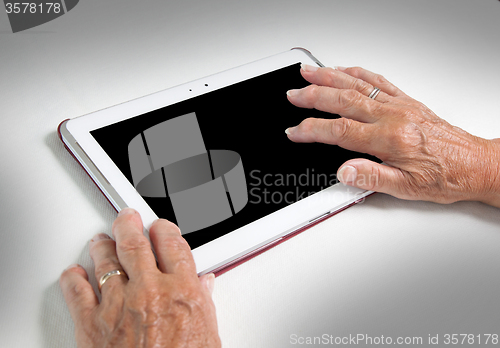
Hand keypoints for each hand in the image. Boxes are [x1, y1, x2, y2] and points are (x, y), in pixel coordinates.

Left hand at [60, 208, 220, 347]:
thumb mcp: (208, 336)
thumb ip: (205, 303)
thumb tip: (205, 285)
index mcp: (181, 291)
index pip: (171, 242)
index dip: (164, 229)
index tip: (160, 228)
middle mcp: (149, 292)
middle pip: (135, 242)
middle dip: (129, 223)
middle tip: (126, 218)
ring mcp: (118, 305)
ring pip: (104, 259)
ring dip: (102, 245)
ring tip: (101, 242)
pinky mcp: (91, 324)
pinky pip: (76, 290)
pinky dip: (73, 277)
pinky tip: (76, 273)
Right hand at [286, 64, 499, 206]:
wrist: (473, 164)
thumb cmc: (443, 177)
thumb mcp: (406, 188)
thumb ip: (371, 178)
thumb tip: (344, 172)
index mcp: (390, 139)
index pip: (340, 131)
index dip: (312, 130)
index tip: (295, 132)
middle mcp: (393, 116)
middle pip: (343, 100)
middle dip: (313, 95)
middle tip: (293, 94)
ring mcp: (399, 105)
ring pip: (357, 85)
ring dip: (329, 77)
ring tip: (309, 72)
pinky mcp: (406, 101)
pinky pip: (378, 81)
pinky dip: (357, 72)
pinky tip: (343, 69)